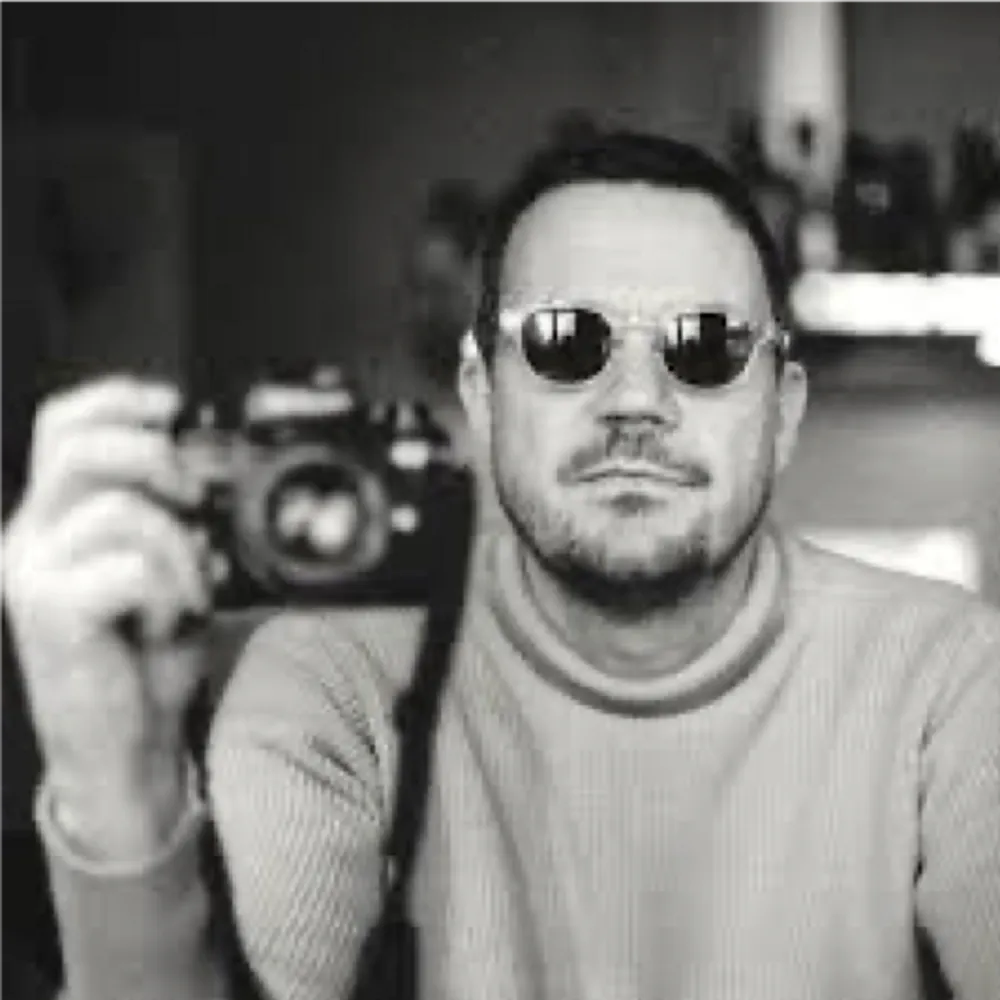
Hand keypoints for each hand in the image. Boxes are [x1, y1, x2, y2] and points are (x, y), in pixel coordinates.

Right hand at [3, 376, 210, 856]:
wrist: (127, 738)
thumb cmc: (147, 652)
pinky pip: (133, 568)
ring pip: (121, 512)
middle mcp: (29, 537)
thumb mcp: (165, 568)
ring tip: (186, 594)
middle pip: (79, 448)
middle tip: (193, 498)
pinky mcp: (50, 610)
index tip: (172, 405)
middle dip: (154, 459)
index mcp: (53, 518)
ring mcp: (31, 573)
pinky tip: (166, 623)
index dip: (116, 399)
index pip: (61, 426)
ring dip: (180, 551)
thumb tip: (205, 470)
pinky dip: (171, 592)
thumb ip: (170, 516)